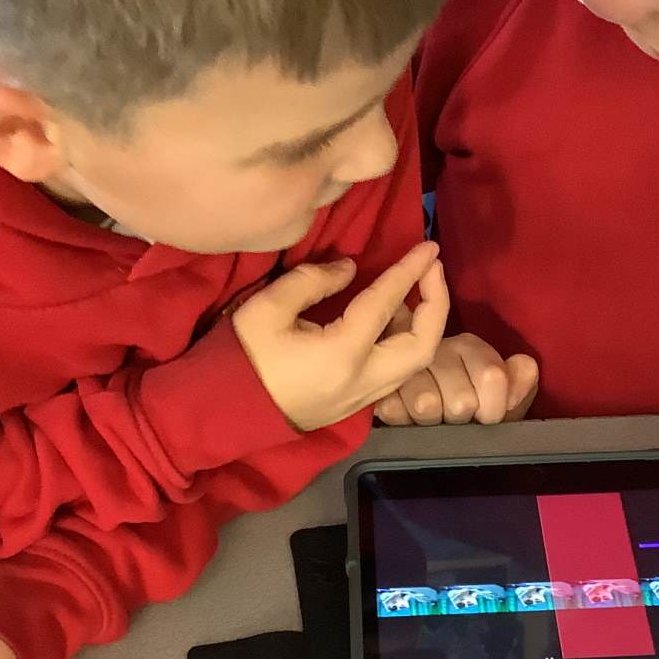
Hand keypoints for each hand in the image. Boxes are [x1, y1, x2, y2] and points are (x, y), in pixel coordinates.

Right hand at [234, 241, 449, 430]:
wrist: (221, 413)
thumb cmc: (241, 357)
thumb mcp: (267, 307)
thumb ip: (313, 281)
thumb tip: (351, 269)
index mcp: (343, 354)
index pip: (387, 304)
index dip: (410, 271)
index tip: (429, 246)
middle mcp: (363, 381)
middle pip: (423, 346)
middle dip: (437, 303)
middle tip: (431, 270)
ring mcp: (361, 400)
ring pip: (413, 365)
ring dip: (422, 326)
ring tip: (410, 293)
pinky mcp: (353, 407)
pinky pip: (396, 375)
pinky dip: (404, 345)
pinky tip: (390, 323)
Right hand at [374, 332, 538, 425]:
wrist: (425, 426)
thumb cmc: (470, 411)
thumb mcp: (504, 401)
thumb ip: (519, 383)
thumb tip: (524, 366)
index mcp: (471, 348)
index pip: (492, 378)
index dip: (492, 409)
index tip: (486, 416)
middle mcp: (438, 348)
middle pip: (461, 401)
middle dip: (461, 419)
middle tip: (455, 419)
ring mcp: (405, 366)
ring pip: (427, 405)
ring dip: (433, 423)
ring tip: (433, 420)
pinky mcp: (380, 386)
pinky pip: (396, 411)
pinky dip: (405, 423)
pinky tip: (409, 419)